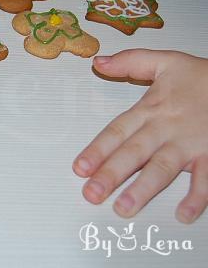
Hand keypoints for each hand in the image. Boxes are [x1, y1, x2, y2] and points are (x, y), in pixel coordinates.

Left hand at [73, 49, 207, 223]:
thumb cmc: (203, 77)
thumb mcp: (165, 62)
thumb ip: (130, 62)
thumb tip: (98, 62)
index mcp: (151, 110)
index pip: (117, 132)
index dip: (97, 150)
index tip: (79, 168)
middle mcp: (166, 129)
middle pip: (134, 153)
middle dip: (111, 174)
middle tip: (92, 193)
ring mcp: (190, 144)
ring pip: (163, 168)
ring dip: (144, 189)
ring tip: (125, 206)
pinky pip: (206, 178)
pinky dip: (197, 196)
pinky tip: (183, 213)